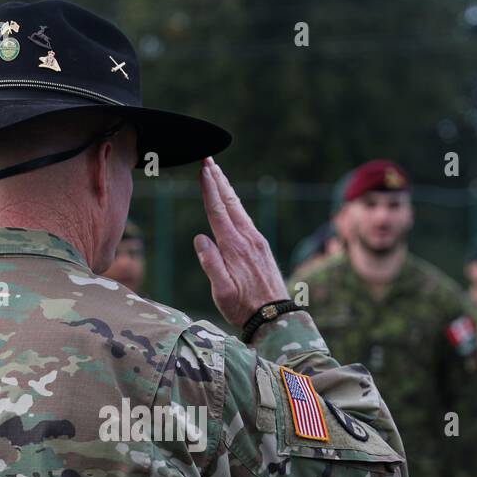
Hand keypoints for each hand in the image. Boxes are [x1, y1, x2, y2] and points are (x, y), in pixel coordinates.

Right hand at [193, 158, 287, 327]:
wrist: (276, 317)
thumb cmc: (244, 308)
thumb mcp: (222, 291)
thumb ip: (211, 264)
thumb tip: (200, 238)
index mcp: (234, 247)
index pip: (217, 211)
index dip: (209, 189)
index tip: (203, 169)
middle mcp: (248, 239)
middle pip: (230, 203)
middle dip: (218, 180)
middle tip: (208, 159)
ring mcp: (257, 242)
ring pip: (239, 209)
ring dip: (228, 190)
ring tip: (218, 174)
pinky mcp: (262, 248)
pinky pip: (246, 219)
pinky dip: (236, 205)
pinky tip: (233, 204)